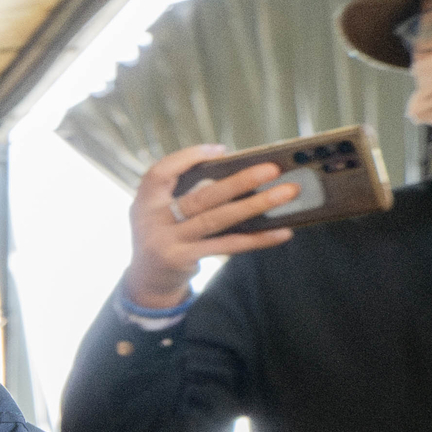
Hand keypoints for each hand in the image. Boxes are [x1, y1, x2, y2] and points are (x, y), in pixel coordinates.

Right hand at [124, 144, 300, 311]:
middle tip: (271, 169)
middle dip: (240, 181)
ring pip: (217, 219)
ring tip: (286, 193)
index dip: (189, 158)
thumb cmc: (164, 235)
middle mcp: (152, 220)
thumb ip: (186, 192)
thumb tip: (239, 171)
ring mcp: (167, 242)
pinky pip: (227, 245)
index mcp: (145, 200)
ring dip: (255, 205)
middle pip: (201, 197)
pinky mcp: (183, 259)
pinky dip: (256, 239)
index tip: (221, 151)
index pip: (161, 172)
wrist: (146, 279)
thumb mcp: (161, 211)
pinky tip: (280, 232)